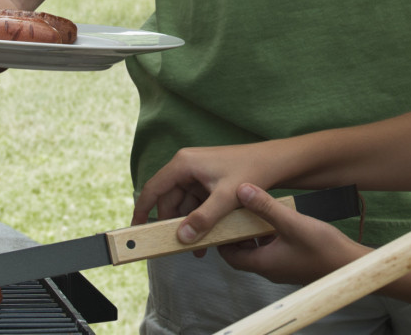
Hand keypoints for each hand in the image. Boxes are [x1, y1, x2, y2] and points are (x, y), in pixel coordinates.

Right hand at [133, 142, 296, 243]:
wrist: (276, 162)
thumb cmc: (251, 171)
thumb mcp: (225, 198)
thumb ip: (202, 219)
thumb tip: (181, 237)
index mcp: (183, 164)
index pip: (153, 189)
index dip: (142, 211)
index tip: (135, 230)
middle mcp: (186, 165)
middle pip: (169, 200)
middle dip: (174, 225)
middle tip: (178, 248)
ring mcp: (197, 173)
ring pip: (183, 204)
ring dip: (189, 225)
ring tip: (198, 249)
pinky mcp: (208, 180)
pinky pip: (196, 202)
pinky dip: (200, 219)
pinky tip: (208, 236)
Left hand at [216, 183, 365, 285]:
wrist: (350, 265)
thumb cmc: (323, 249)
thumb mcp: (292, 223)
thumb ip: (266, 207)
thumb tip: (242, 190)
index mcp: (264, 263)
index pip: (230, 256)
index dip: (221, 240)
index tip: (219, 220)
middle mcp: (270, 269)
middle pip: (244, 253)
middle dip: (237, 234)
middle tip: (235, 212)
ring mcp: (283, 268)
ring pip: (260, 251)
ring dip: (255, 234)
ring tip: (256, 212)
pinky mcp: (295, 264)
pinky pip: (275, 250)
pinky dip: (271, 237)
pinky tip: (279, 221)